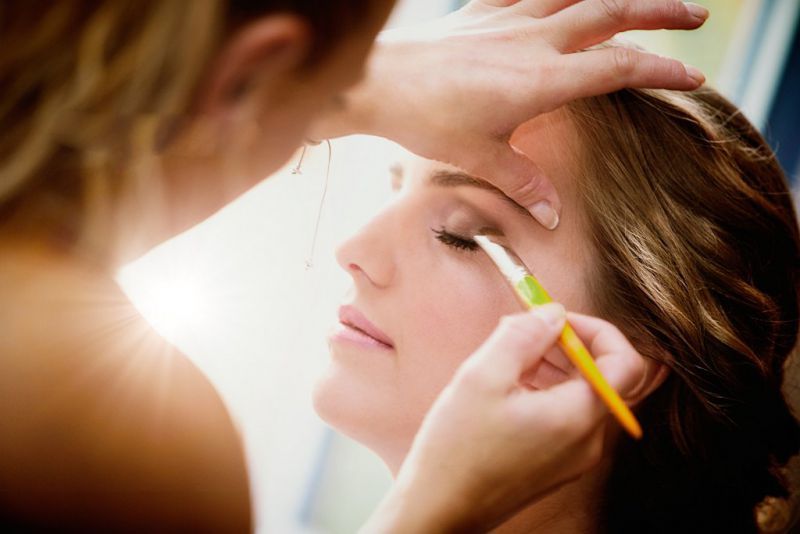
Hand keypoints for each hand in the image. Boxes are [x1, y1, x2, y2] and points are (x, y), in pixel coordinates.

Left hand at [314, 0, 707, 229]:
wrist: (378, 82)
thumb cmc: (427, 120)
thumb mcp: (480, 157)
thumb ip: (523, 183)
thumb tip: (553, 216)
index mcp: (543, 78)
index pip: (618, 69)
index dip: (661, 71)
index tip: (694, 77)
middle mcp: (534, 40)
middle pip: (612, 15)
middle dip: (660, 15)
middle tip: (697, 18)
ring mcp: (510, 19)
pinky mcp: (484, 10)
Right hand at [361, 304, 646, 532]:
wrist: (440, 509)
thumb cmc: (457, 448)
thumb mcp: (482, 376)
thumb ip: (523, 335)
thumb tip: (552, 312)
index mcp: (578, 417)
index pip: (625, 362)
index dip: (596, 329)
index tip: (555, 319)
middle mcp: (588, 440)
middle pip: (604, 377)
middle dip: (568, 345)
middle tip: (525, 333)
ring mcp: (575, 457)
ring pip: (584, 395)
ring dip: (556, 367)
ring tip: (509, 360)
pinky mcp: (558, 465)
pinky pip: (568, 417)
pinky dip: (548, 392)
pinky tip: (508, 389)